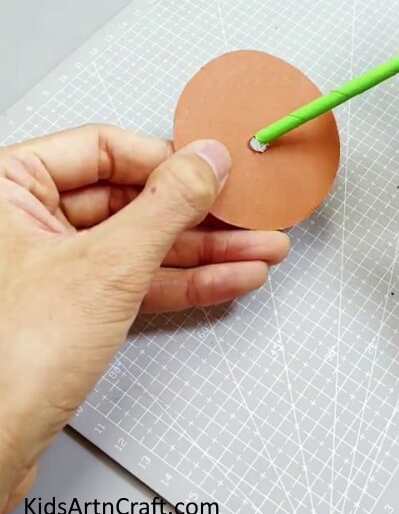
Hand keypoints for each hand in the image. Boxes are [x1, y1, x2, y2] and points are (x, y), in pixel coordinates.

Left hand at [0, 125, 289, 513]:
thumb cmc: (8, 364)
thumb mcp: (107, 266)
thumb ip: (165, 206)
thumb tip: (205, 162)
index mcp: (7, 187)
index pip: (105, 149)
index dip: (168, 161)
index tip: (215, 172)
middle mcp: (27, 220)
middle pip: (132, 200)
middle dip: (201, 218)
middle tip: (248, 218)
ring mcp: (55, 265)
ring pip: (143, 244)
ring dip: (206, 252)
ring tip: (258, 250)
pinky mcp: (75, 305)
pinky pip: (139, 280)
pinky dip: (186, 281)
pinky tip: (230, 277)